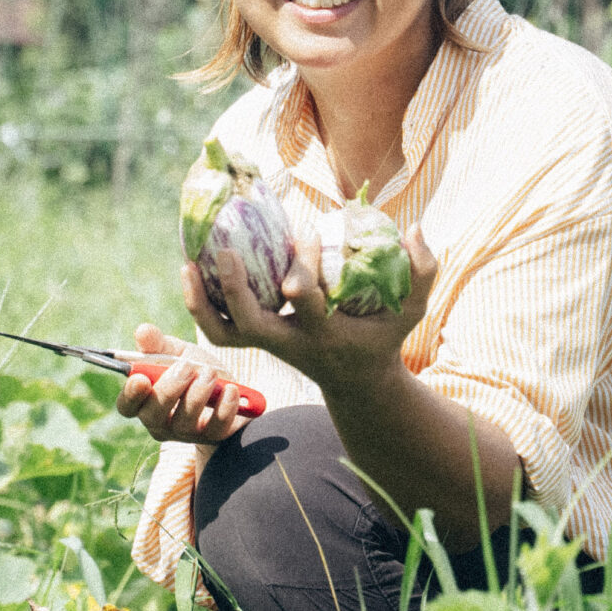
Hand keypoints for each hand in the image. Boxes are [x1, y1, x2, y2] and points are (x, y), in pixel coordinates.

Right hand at [114, 325, 253, 445]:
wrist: (230, 389)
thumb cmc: (194, 370)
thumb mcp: (177, 352)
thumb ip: (158, 344)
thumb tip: (142, 331)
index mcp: (145, 400)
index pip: (127, 405)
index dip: (131, 394)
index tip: (141, 378)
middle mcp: (161, 422)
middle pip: (153, 415)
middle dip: (169, 389)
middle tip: (186, 367)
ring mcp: (186, 433)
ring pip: (185, 421)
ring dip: (198, 393)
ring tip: (211, 372)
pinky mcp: (213, 436)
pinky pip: (216, 427)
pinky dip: (224, 406)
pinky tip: (231, 389)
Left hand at [184, 226, 437, 397]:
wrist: (356, 381)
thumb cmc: (383, 338)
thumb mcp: (411, 311)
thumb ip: (422, 272)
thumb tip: (416, 229)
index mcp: (324, 334)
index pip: (307, 301)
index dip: (305, 267)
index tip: (309, 231)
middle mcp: (290, 342)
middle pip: (251, 324)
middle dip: (236, 290)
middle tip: (227, 251)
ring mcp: (268, 344)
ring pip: (223, 333)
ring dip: (201, 302)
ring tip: (189, 262)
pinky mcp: (256, 342)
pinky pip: (219, 328)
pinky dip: (201, 303)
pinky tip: (191, 268)